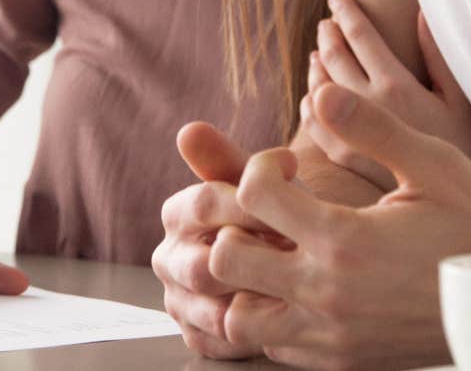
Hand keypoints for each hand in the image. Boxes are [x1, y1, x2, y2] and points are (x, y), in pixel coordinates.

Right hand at [152, 122, 282, 359]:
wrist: (300, 258)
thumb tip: (188, 130)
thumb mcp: (262, 184)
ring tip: (298, 286)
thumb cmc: (281, 214)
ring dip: (258, 298)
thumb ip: (228, 160)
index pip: (203, 203)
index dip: (253, 201)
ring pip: (211, 308)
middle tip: (300, 253)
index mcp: (179, 213)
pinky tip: (287, 315)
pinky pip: (219, 341)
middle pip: (203, 264)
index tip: (296, 194)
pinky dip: (254, 331)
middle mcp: (169, 258)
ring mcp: (180, 300)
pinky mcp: (197, 336)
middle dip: (257, 260)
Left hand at [214, 84, 470, 369]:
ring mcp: (331, 336)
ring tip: (275, 251)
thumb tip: (321, 91)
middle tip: (265, 211)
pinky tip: (298, 284)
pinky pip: (272, 347)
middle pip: (225, 260)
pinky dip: (270, 315)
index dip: (260, 167)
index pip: (253, 195)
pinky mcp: (341, 361)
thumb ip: (371, 128)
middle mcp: (327, 293)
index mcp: (345, 239)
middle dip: (232, 225)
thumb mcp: (432, 163)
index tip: (287, 167)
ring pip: (237, 317)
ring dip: (243, 281)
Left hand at [304, 0, 470, 189]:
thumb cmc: (463, 152)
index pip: (360, 36)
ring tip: (319, 51)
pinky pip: (311, 123)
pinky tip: (313, 96)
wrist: (451, 213)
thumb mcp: (458, 102)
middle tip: (326, 23)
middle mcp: (367, 108)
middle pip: (333, 57)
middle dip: (328, 33)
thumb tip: (421, 14)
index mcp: (396, 87)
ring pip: (317, 87)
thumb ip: (438, 57)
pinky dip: (308, 102)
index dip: (346, 12)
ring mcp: (348, 135)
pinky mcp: (341, 159)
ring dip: (316, 64)